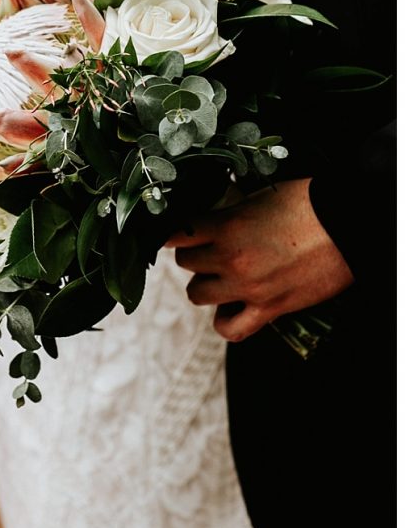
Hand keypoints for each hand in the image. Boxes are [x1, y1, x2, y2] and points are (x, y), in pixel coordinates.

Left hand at [167, 178, 353, 341]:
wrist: (351, 223)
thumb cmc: (309, 202)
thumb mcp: (258, 198)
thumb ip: (228, 213)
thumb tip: (209, 222)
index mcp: (226, 225)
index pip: (175, 234)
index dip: (176, 233)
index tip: (181, 232)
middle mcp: (230, 258)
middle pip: (186, 263)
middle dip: (196, 255)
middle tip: (212, 250)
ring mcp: (248, 287)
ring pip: (197, 294)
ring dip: (206, 284)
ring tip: (223, 275)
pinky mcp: (269, 309)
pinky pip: (230, 329)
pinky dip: (225, 321)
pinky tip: (231, 308)